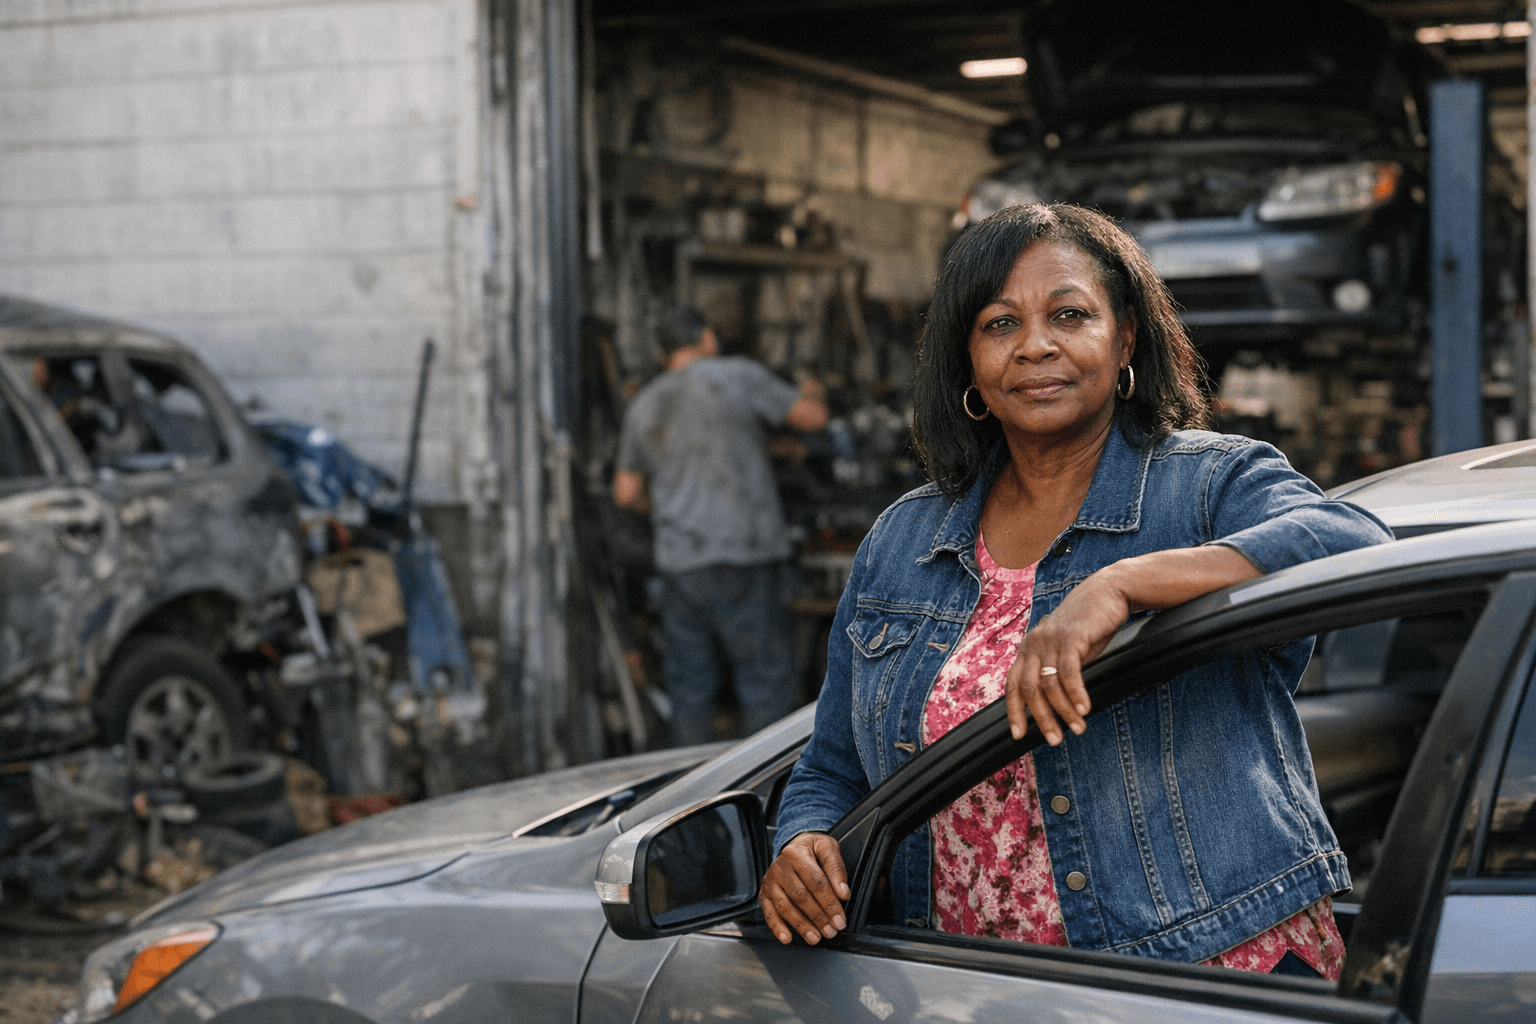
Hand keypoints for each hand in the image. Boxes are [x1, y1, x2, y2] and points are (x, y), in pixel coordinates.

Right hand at [759, 832, 848, 944]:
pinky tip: (787, 937)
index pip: (815, 881)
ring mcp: (770, 881)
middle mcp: (780, 867)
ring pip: (785, 907)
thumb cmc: (812, 848)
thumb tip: (843, 893)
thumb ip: (836, 869)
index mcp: (797, 853)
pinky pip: (769, 912)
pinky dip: (777, 927)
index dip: (829, 902)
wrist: (794, 845)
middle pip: (800, 896)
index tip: (840, 918)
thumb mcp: (828, 849)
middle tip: (831, 931)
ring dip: (801, 925)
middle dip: (818, 917)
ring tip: (815, 937)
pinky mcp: (765, 893)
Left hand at [1005, 568, 1129, 744]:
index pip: (1012, 685)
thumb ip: (1054, 670)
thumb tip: (1051, 706)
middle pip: (1029, 689)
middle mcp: (1034, 643)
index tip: (1018, 735)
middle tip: (1054, 739)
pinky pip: (1069, 673)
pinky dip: (1076, 694)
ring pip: (1050, 685)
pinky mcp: (1071, 638)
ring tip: (1077, 728)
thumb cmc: (1087, 625)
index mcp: (1028, 648)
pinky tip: (1085, 709)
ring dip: (1064, 711)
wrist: (1107, 593)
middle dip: (1041, 718)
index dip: (1014, 712)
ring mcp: (1050, 640)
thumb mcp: (1065, 649)